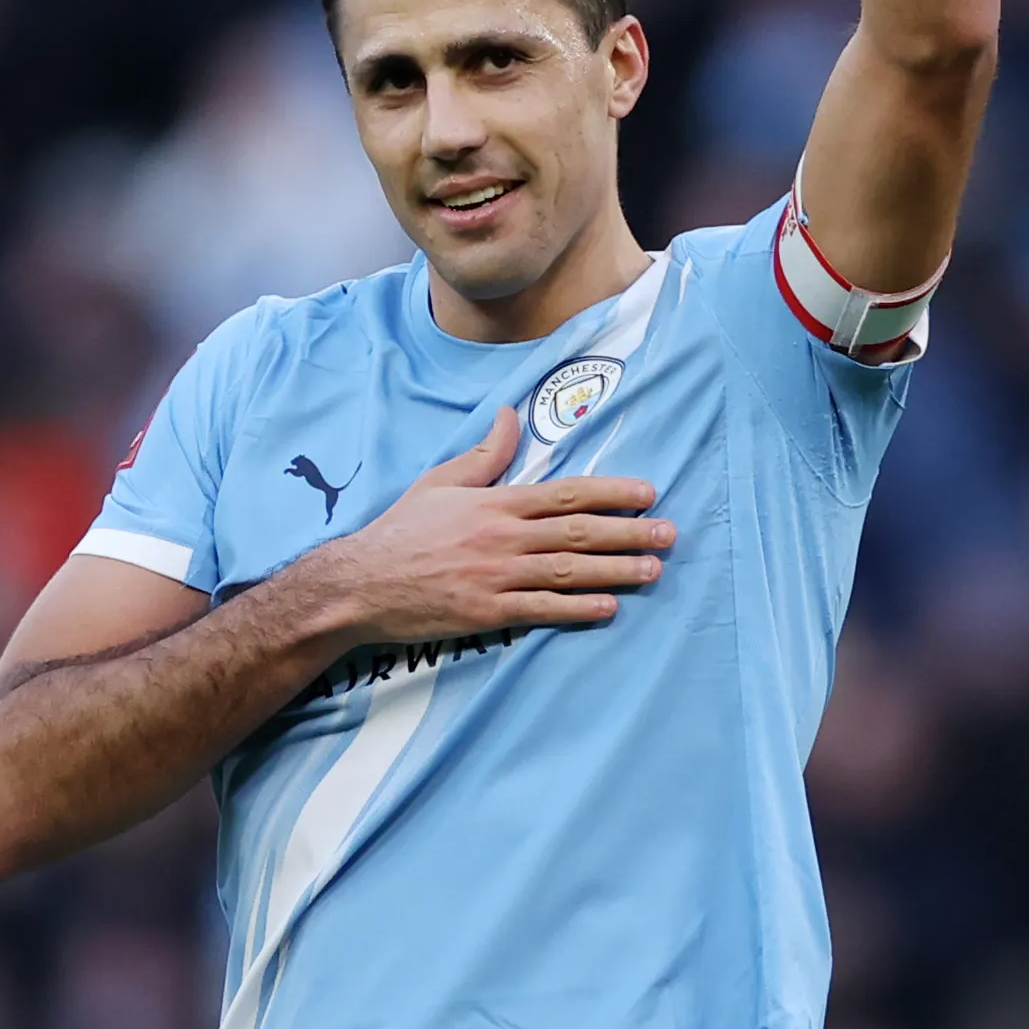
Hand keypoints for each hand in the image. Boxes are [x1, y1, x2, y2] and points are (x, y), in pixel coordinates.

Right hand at [308, 411, 673, 641]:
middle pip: (578, 531)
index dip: (611, 492)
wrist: (360, 584)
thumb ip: (483, 454)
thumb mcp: (439, 482)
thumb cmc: (401, 532)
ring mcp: (496, 576)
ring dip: (615, 571)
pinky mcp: (486, 612)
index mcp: (495, 502)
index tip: (648, 492)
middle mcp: (502, 536)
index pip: (565, 493)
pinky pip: (542, 609)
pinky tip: (609, 608)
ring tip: (653, 571)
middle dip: (629, 532)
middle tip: (669, 534)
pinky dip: (578, 609)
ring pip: (568, 570)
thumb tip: (509, 416)